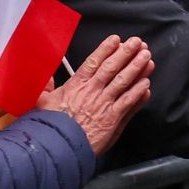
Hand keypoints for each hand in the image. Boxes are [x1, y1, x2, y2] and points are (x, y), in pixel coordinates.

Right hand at [36, 35, 154, 155]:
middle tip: (137, 43)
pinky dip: (139, 92)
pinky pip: (129, 102)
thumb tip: (46, 76)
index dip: (106, 49)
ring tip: (146, 57)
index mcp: (76, 86)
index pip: (93, 62)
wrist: (57, 148)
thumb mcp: (41, 103)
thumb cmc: (49, 127)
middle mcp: (92, 92)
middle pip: (112, 67)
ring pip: (124, 81)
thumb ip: (46, 88)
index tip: (116, 40)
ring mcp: (104, 105)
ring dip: (137, 68)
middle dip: (126, 53)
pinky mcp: (113, 119)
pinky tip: (146, 84)